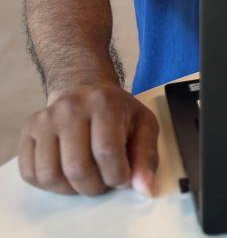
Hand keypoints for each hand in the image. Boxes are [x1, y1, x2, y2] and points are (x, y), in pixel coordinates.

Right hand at [17, 83, 158, 196]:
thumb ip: (146, 156)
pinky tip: (65, 173)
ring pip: (50, 175)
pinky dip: (49, 184)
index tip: (123, 177)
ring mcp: (46, 118)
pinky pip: (30, 173)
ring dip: (71, 188)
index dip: (117, 176)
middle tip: (103, 180)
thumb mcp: (143, 125)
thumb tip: (144, 188)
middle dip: (95, 186)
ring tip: (85, 177)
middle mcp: (71, 107)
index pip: (106, 152)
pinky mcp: (28, 130)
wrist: (85, 89)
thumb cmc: (117, 112)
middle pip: (77, 168)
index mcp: (104, 103)